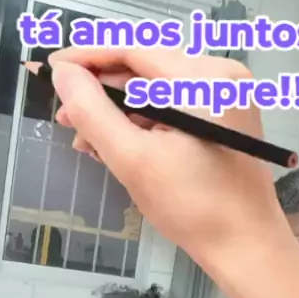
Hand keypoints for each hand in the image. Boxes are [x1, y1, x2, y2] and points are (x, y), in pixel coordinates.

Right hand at [47, 47, 287, 268]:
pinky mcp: (228, 119)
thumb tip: (64, 74)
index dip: (88, 58)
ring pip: (159, 89)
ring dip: (121, 111)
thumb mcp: (133, 160)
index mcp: (205, 80)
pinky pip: (177, 106)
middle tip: (66, 117)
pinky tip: (121, 143)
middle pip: (147, 68)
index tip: (51, 69)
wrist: (247, 247)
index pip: (134, 50)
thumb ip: (93, 112)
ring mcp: (229, 97)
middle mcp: (223, 77)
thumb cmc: (194, 208)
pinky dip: (147, 121)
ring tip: (89, 140)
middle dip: (102, 92)